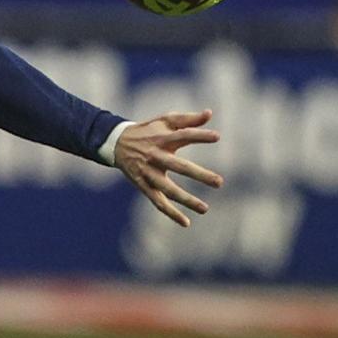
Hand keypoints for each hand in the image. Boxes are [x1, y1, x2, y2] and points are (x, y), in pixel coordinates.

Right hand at [114, 109, 223, 227]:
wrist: (117, 143)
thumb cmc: (148, 131)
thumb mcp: (165, 120)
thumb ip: (188, 119)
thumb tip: (210, 114)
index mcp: (162, 138)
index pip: (183, 136)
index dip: (199, 136)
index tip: (217, 137)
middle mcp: (155, 156)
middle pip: (179, 166)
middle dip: (199, 175)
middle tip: (219, 182)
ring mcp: (149, 173)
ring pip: (168, 189)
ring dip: (186, 200)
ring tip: (205, 209)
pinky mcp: (143, 185)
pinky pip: (157, 202)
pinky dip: (170, 213)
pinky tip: (186, 223)